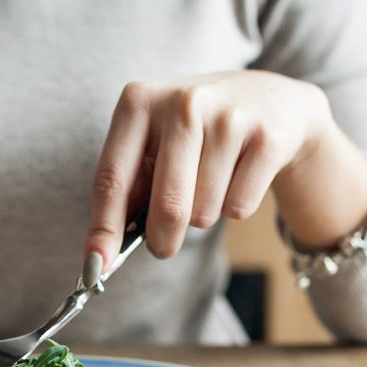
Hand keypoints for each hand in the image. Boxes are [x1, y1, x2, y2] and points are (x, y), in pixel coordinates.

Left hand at [85, 70, 366, 265]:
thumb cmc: (195, 133)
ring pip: (204, 213)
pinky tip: (239, 175)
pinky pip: (238, 208)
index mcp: (139, 101)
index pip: (112, 179)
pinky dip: (235, 206)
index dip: (104, 229)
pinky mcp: (268, 138)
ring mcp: (229, 118)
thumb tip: (101, 254)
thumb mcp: (153, 143)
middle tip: (163, 246)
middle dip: (162, 240)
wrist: (271, 100)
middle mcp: (183, 103)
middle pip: (167, 206)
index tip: (95, 267)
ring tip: (211, 181)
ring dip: (203, 215)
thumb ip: (128, 189)